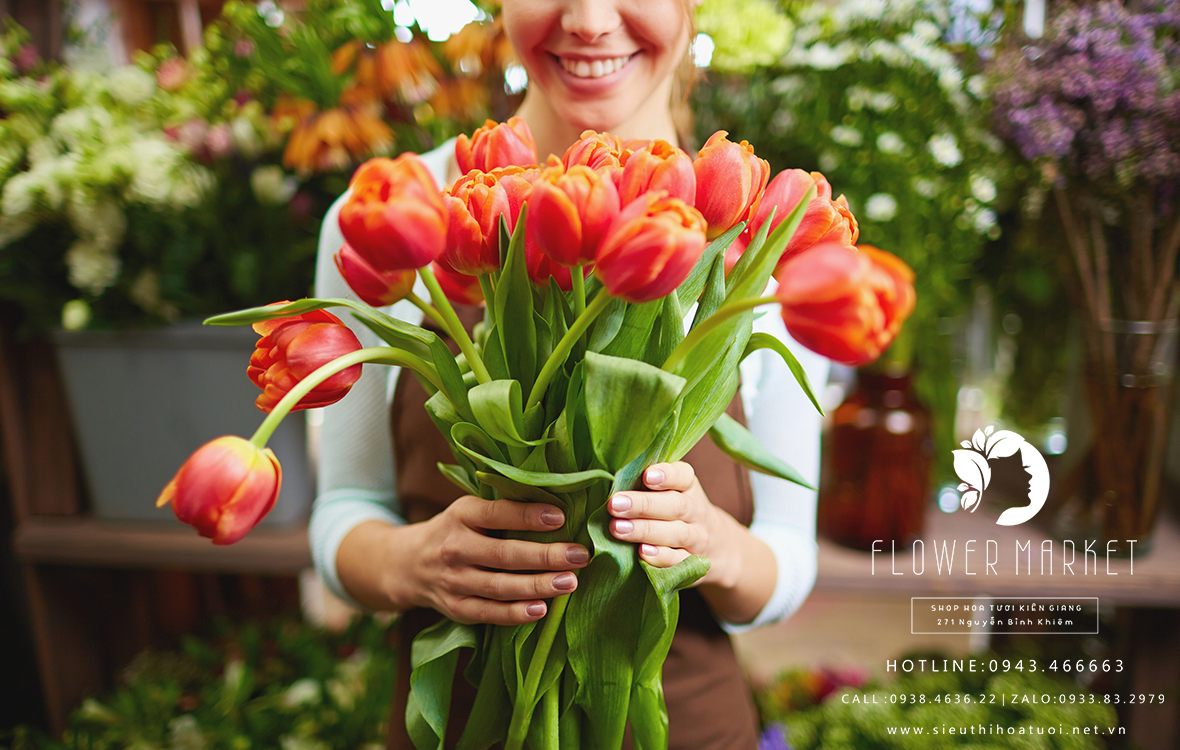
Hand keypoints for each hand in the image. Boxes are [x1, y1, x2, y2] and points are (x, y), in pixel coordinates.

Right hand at [403, 495, 589, 625]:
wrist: (408, 563)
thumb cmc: (455, 531)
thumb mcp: (468, 510)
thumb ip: (503, 509)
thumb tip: (559, 507)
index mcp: (461, 515)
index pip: (496, 514)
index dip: (528, 516)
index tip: (561, 517)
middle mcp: (455, 547)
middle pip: (504, 554)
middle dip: (545, 556)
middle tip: (580, 556)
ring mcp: (453, 580)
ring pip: (499, 586)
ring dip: (537, 586)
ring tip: (570, 583)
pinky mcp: (456, 607)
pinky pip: (488, 613)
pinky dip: (515, 613)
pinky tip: (542, 609)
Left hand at [606, 461, 743, 587]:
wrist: (717, 546)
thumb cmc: (676, 510)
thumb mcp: (672, 491)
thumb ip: (646, 484)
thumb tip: (607, 477)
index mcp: (689, 487)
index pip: (683, 476)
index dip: (667, 475)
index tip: (647, 475)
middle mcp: (696, 511)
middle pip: (675, 506)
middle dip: (644, 505)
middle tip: (614, 504)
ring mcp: (697, 538)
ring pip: (676, 533)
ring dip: (645, 531)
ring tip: (617, 528)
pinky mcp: (694, 564)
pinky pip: (680, 560)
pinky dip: (661, 558)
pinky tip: (642, 553)